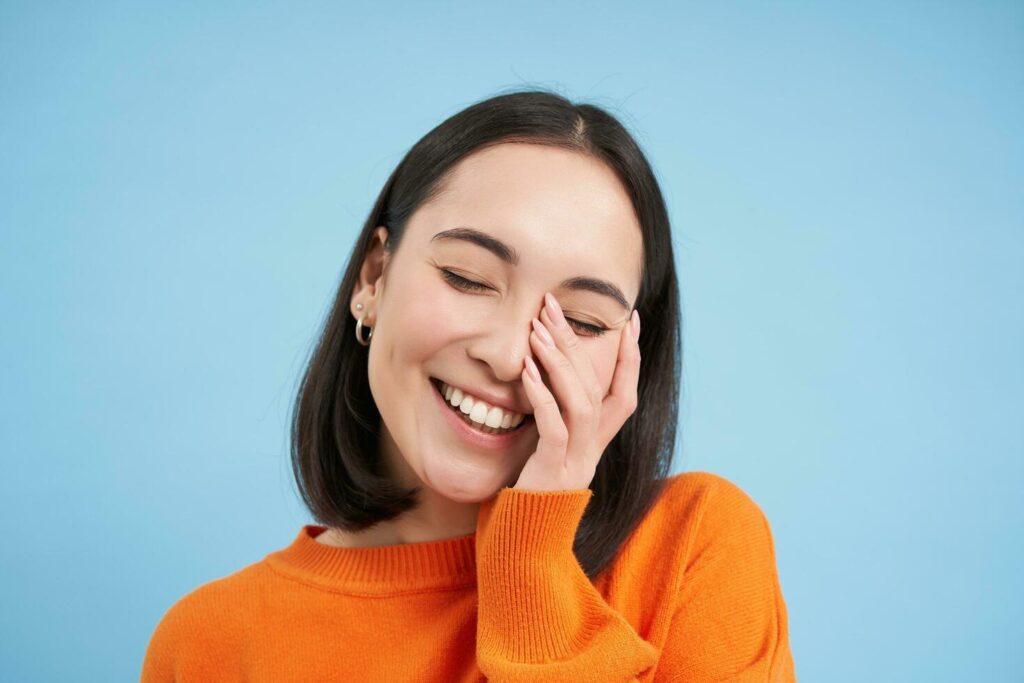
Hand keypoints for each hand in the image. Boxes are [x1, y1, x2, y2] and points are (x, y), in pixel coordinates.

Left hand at [514, 292, 641, 491]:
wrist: (522, 541)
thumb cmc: (530, 488)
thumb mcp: (547, 445)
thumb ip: (554, 413)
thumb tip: (543, 368)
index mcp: (597, 442)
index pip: (625, 393)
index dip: (631, 358)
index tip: (629, 320)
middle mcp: (593, 450)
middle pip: (599, 389)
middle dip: (578, 343)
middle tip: (553, 307)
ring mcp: (576, 462)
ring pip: (583, 405)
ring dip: (561, 364)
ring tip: (537, 331)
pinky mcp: (552, 472)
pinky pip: (554, 429)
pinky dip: (542, 396)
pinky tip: (527, 370)